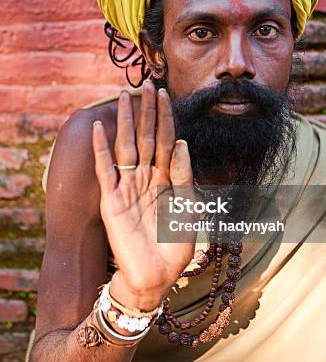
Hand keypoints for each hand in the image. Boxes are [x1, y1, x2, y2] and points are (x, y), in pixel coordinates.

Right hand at [92, 81, 195, 308]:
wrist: (156, 277)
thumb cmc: (175, 245)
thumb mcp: (188, 207)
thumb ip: (184, 175)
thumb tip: (182, 141)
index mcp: (167, 179)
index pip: (167, 140)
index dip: (166, 118)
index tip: (166, 94)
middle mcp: (147, 178)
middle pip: (147, 137)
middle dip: (147, 111)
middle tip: (147, 85)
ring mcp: (128, 187)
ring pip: (126, 146)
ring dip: (125, 122)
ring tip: (124, 96)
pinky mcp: (112, 200)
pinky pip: (106, 170)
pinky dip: (102, 149)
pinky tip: (101, 128)